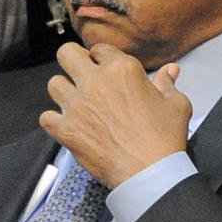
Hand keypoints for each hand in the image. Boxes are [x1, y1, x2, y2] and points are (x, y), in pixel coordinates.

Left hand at [39, 41, 191, 186]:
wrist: (150, 173)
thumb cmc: (164, 139)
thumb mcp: (176, 105)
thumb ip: (167, 83)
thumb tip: (170, 70)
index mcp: (122, 69)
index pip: (99, 49)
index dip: (102, 58)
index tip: (105, 69)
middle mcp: (95, 82)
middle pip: (66, 54)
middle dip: (73, 60)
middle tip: (81, 74)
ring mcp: (77, 105)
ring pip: (54, 83)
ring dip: (64, 91)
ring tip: (76, 102)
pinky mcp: (66, 129)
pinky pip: (46, 116)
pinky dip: (54, 121)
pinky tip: (68, 125)